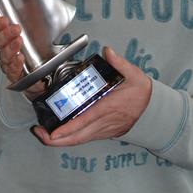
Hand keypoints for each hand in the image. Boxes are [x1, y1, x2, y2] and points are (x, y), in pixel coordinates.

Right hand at [0, 16, 44, 97]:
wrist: (51, 67)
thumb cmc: (41, 44)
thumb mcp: (39, 22)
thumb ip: (32, 8)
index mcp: (8, 35)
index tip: (4, 20)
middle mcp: (6, 49)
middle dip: (5, 34)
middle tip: (16, 29)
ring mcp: (10, 63)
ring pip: (4, 57)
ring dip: (10, 49)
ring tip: (19, 42)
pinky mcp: (17, 75)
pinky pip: (11, 72)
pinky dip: (15, 65)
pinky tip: (20, 59)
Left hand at [32, 46, 151, 146]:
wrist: (153, 111)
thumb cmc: (141, 93)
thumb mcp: (134, 75)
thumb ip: (120, 63)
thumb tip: (108, 51)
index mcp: (107, 107)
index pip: (84, 120)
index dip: (68, 128)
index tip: (53, 132)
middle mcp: (103, 122)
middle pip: (77, 137)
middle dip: (57, 139)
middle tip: (39, 133)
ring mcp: (102, 130)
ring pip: (79, 140)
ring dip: (61, 141)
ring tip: (44, 134)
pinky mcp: (102, 132)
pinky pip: (84, 138)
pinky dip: (70, 138)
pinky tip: (59, 134)